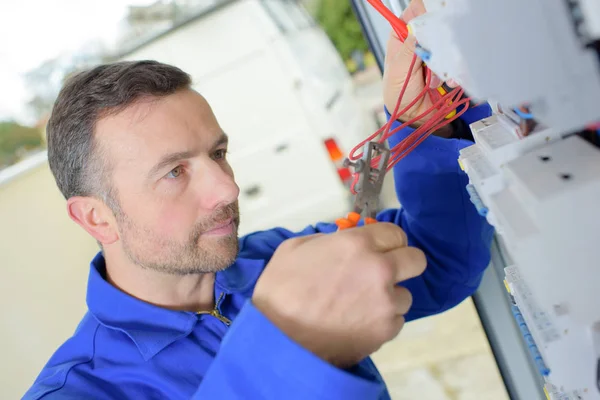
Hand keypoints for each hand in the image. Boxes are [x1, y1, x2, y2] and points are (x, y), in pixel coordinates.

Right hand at [252, 223, 425, 367]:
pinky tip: (358, 323)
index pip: (396, 233)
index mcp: (357, 244)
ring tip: (362, 306)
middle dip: (402, 264)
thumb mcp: (296, 247)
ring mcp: (386, 302)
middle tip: (382, 274)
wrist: (277, 337)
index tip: (379, 251)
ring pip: (406, 295)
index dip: (387, 242)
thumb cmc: (280, 289)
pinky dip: (382, 322)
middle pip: (416, 260)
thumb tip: (344, 242)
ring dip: (389, 298)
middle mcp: (380, 269)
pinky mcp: (386, 331)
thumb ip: (329, 239)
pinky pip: (396, 321)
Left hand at [383, 0, 454, 134]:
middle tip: (431, 58)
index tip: (433, 19)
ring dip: (444, 62)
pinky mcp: (451, 65)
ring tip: (433, 81)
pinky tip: (445, 84)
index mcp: (403, 36)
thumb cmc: (398, 94)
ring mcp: (438, 52)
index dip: (425, 13)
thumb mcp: (398, 70)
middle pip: (438, 25)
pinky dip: (455, 73)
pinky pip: (460, 61)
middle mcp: (421, 41)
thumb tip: (417, 28)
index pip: (415, 13)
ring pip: (451, 43)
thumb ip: (409, 48)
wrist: (414, 117)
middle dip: (438, 43)